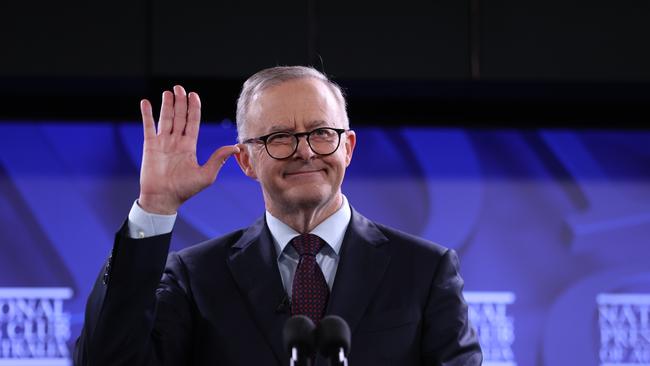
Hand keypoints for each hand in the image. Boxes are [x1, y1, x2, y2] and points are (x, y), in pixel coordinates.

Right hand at [137, 85, 239, 213]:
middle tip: (180, 88)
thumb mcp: (206, 174)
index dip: (193, 109)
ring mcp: (162, 142)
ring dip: (166, 105)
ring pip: (165, 119)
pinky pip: (148, 126)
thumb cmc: (185, 190)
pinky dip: (147, 114)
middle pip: (179, 117)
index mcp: (189, 146)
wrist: (164, 199)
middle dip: (180, 102)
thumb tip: (236, 147)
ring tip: (169, 92)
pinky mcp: (150, 146)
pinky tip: (146, 102)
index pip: (192, 122)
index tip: (194, 95)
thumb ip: (219, 158)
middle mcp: (176, 142)